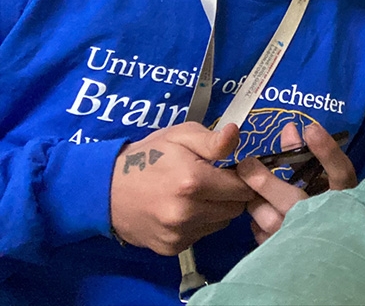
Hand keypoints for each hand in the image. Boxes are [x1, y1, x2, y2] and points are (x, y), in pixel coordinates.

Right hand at [109, 122, 253, 255]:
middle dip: (232, 194)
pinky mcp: (170, 248)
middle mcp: (188, 213)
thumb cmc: (147, 157)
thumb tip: (236, 134)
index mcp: (193, 182)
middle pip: (235, 208)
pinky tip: (185, 209)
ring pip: (221, 223)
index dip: (242, 177)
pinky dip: (200, 223)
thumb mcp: (180, 136)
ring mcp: (178, 234)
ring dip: (218, 209)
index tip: (234, 170)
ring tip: (198, 194)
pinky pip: (202, 235)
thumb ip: (212, 140)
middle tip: (215, 181)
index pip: (242, 187)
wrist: (104, 190)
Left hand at [238, 122, 355, 244]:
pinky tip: (259, 211)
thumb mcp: (321, 179)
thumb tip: (288, 128)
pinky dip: (256, 221)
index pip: (341, 172)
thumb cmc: (323, 205)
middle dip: (266, 183)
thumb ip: (304, 155)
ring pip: (272, 220)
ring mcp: (305, 240)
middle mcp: (327, 219)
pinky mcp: (286, 254)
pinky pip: (263, 236)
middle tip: (245, 165)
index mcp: (344, 197)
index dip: (327, 151)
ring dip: (257, 203)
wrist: (324, 250)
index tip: (311, 129)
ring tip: (249, 192)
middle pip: (294, 201)